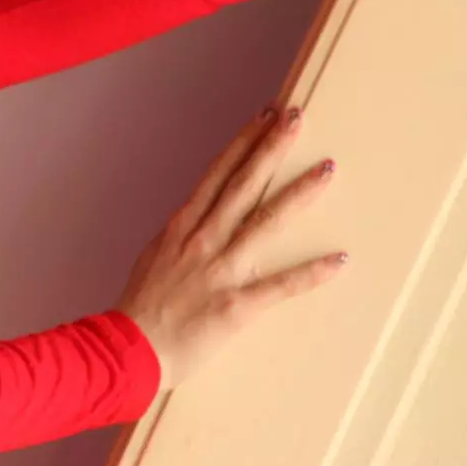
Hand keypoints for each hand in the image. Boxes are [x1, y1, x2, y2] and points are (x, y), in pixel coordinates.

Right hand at [115, 107, 345, 388]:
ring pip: (265, 222)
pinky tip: (338, 260)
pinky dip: (311, 273)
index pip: (217, 174)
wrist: (128, 349)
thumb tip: (196, 220)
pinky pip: (280, 286)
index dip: (242, 143)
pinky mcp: (236, 305)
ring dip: (299, 194)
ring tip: (327, 169)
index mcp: (181, 227)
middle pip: (243, 185)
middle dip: (270, 148)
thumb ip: (180, 236)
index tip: (263, 117)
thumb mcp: (154, 257)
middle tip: (295, 118)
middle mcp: (202, 240)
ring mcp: (220, 270)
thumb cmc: (139, 307)